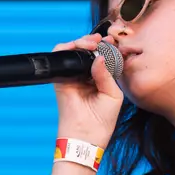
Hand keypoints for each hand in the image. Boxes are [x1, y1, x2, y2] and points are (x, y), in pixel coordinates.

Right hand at [52, 33, 124, 147]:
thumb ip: (107, 74)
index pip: (101, 58)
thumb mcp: (113, 94)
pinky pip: (60, 57)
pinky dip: (68, 48)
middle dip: (94, 42)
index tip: (112, 42)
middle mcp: (85, 76)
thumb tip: (99, 56)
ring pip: (74, 52)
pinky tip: (81, 47)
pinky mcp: (61, 79)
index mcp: (99, 80)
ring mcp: (72, 76)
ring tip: (93, 43)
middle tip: (102, 41)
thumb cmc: (102, 119)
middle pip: (87, 52)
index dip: (106, 48)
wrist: (87, 134)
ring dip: (83, 43)